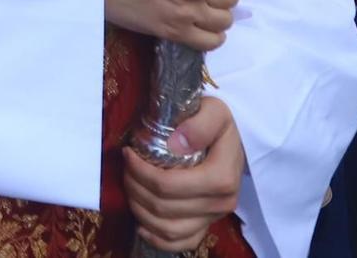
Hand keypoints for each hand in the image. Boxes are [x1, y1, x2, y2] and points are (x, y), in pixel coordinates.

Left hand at [122, 97, 244, 251]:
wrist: (231, 142)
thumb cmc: (218, 125)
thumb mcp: (214, 112)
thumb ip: (199, 124)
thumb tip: (176, 143)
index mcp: (221, 178)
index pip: (168, 185)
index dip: (140, 172)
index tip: (127, 153)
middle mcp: (221, 204)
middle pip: (163, 207)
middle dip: (134, 187)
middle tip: (125, 167)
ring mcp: (214, 219)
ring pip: (167, 228)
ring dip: (139, 209)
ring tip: (129, 186)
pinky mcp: (207, 226)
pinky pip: (180, 244)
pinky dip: (156, 238)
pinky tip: (141, 223)